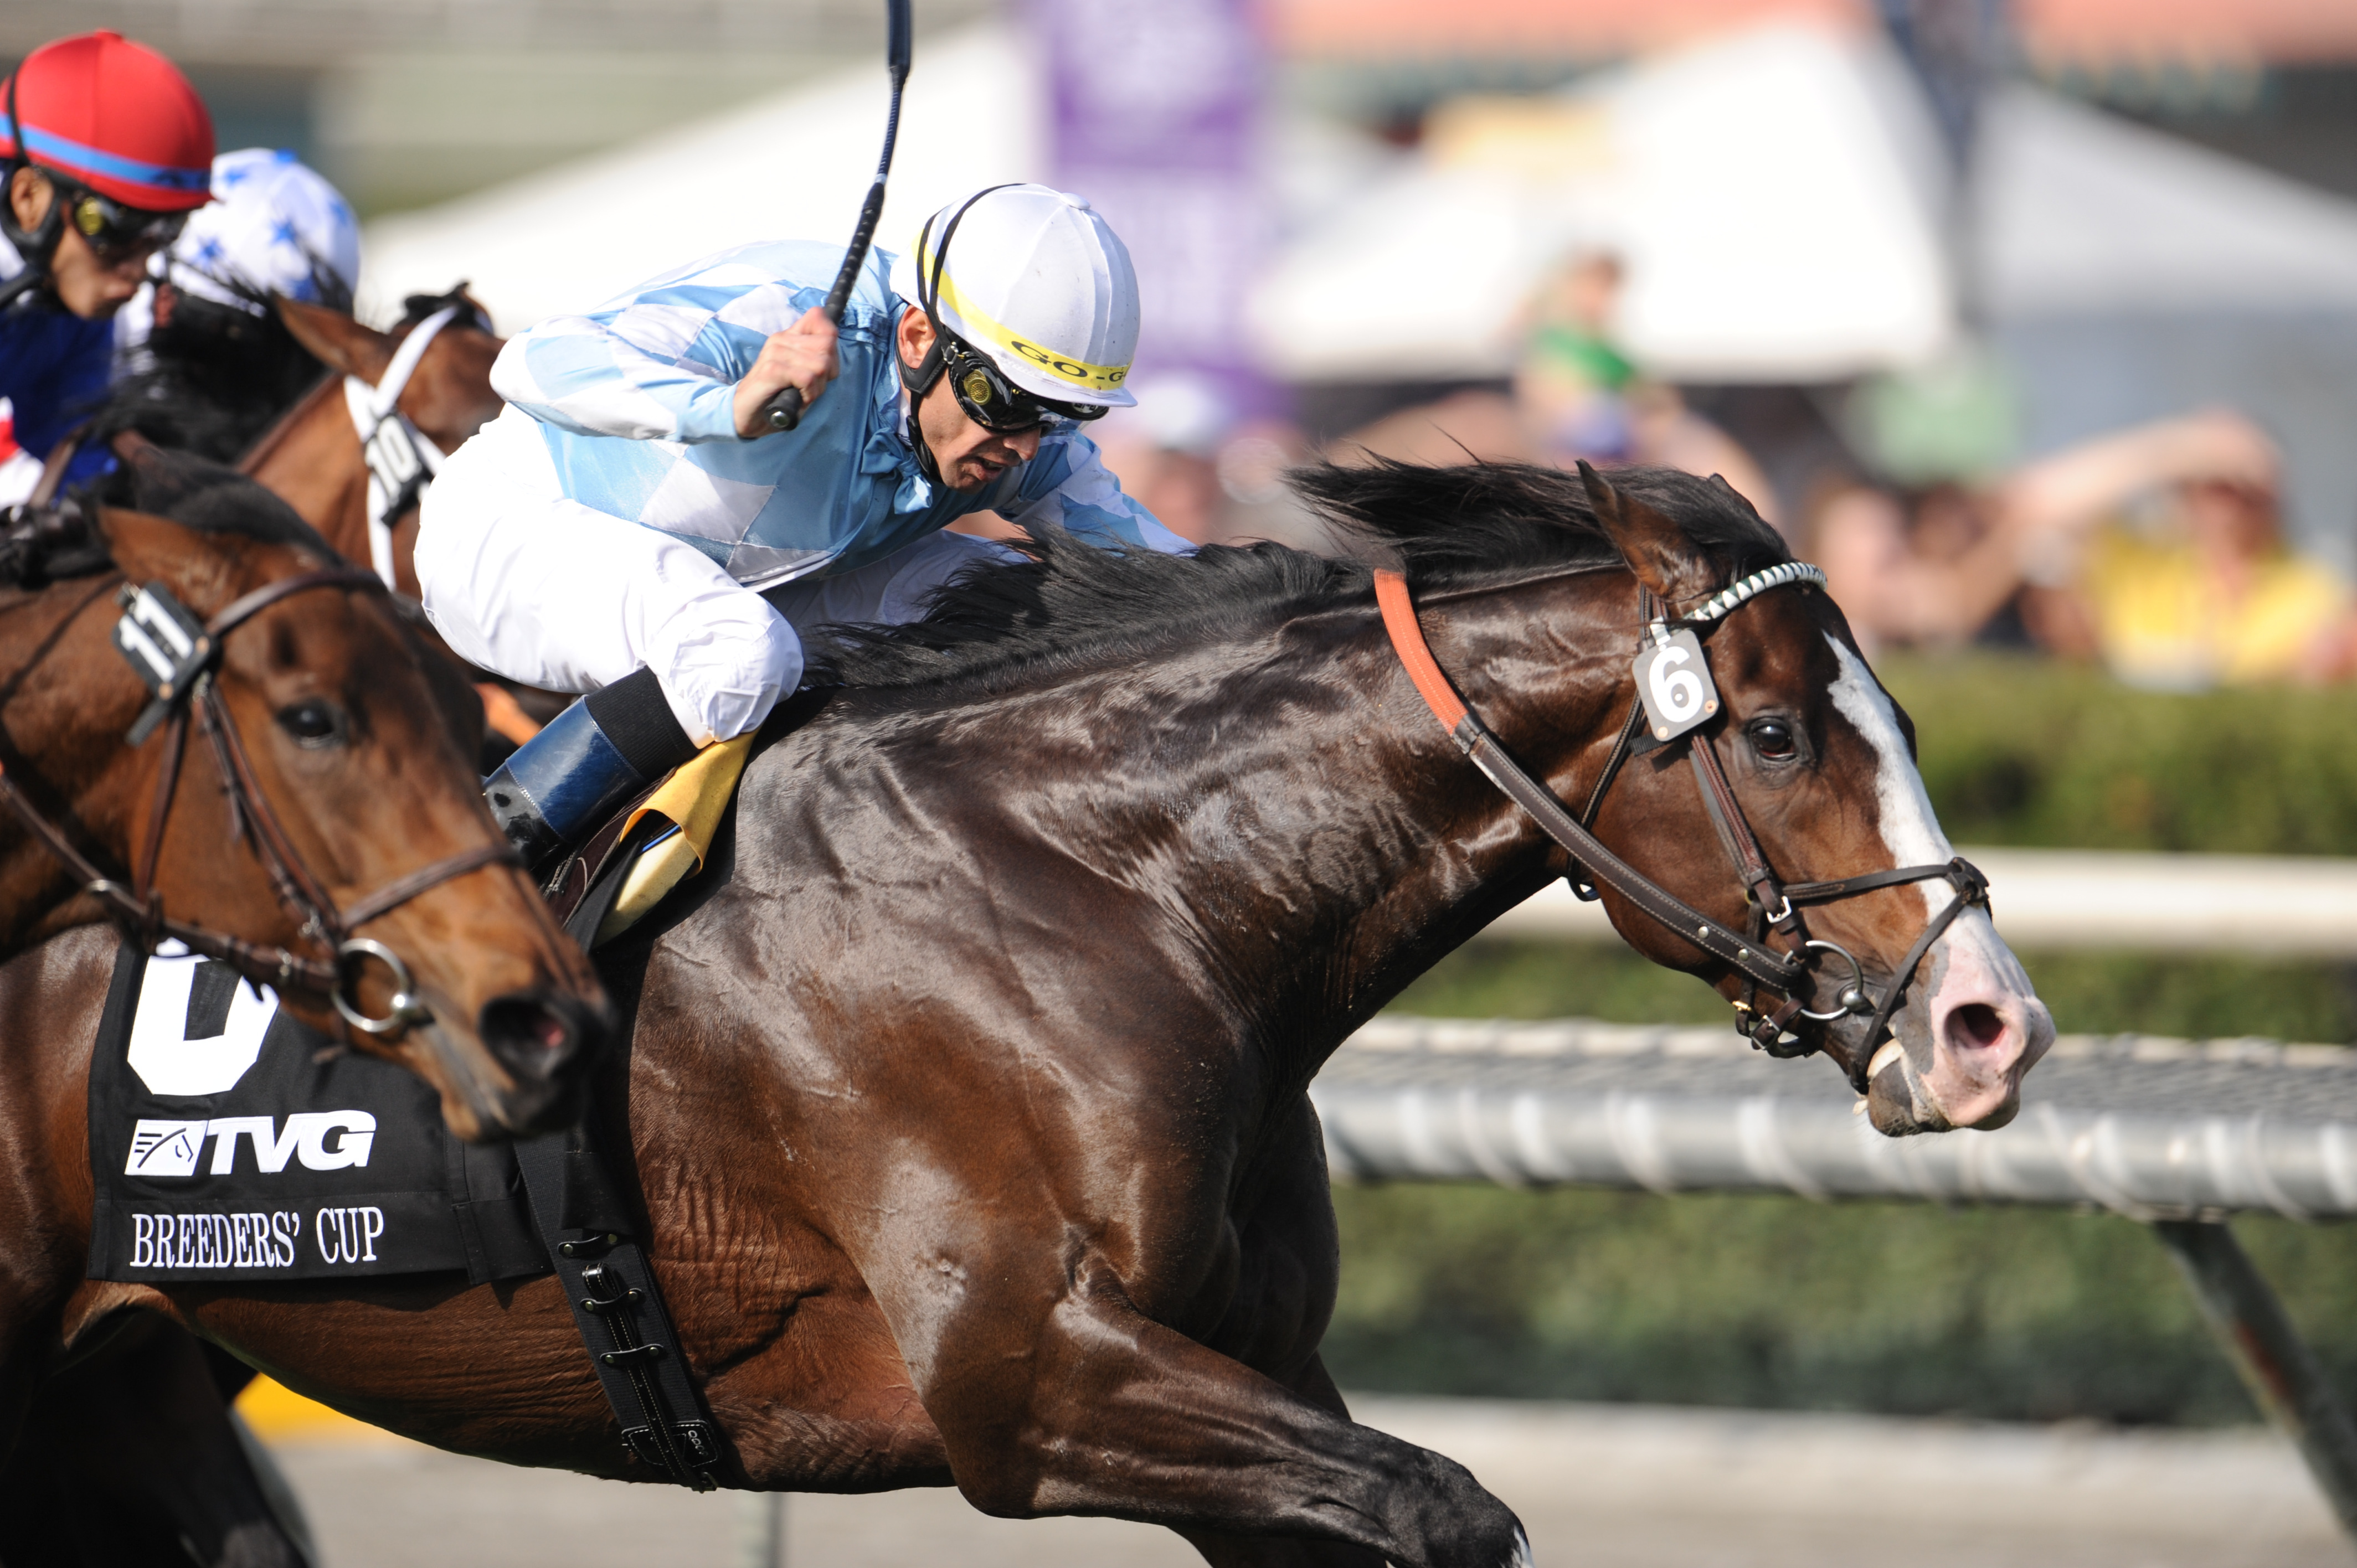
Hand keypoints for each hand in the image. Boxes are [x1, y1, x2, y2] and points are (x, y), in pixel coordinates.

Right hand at [733, 308, 839, 437]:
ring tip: (803, 393)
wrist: (745, 415)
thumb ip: (816, 360)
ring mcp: (775, 353)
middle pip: (827, 343)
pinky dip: (809, 393)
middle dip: (829, 369)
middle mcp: (781, 339)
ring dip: (818, 386)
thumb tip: (834, 354)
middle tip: (813, 385)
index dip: (830, 338)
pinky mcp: (771, 370)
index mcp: (789, 336)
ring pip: (820, 363)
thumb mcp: (802, 375)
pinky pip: (807, 378)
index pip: (819, 316)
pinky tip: (798, 398)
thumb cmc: (776, 397)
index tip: (823, 362)